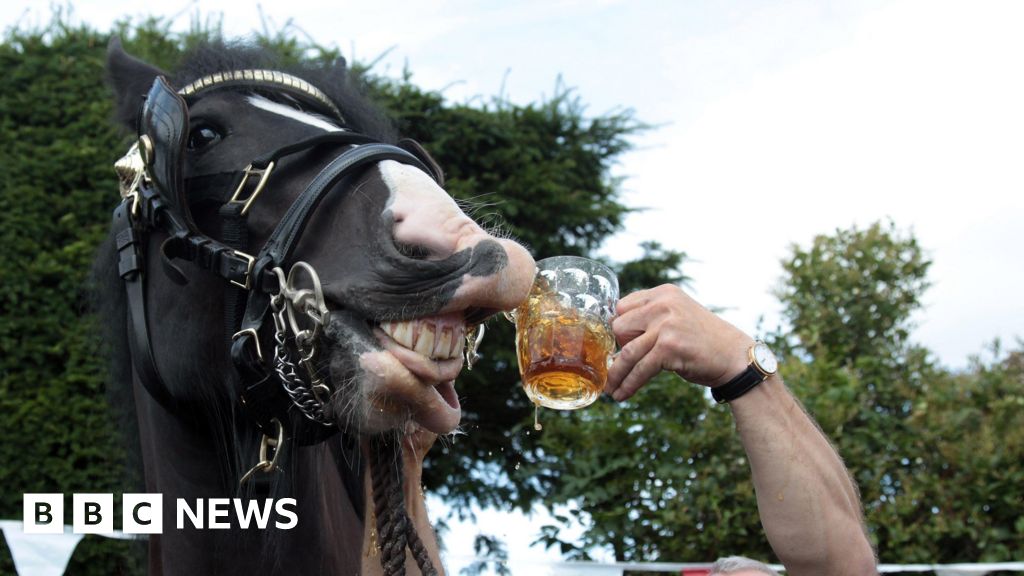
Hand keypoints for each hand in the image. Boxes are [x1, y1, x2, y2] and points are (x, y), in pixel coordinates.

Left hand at [605, 284, 753, 400]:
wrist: (735, 357)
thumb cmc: (703, 340)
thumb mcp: (676, 317)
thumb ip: (651, 317)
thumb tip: (615, 333)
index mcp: (663, 293)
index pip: (622, 307)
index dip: (619, 328)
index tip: (617, 346)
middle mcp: (663, 304)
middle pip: (620, 327)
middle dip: (618, 349)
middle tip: (619, 366)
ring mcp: (666, 325)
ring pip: (628, 352)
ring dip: (616, 374)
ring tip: (610, 388)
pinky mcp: (669, 347)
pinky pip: (641, 369)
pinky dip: (629, 383)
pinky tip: (623, 394)